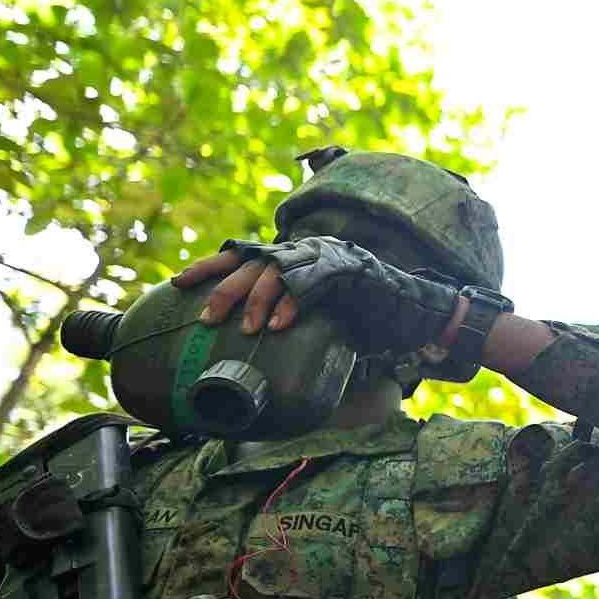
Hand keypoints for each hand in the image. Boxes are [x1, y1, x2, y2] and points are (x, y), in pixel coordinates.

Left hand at [182, 235, 470, 360]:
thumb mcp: (319, 319)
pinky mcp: (350, 269)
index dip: (211, 265)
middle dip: (225, 287)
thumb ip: (289, 319)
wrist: (420, 312)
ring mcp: (329, 257)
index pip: (245, 255)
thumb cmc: (370, 320)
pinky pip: (313, 283)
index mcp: (296, 259)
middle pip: (254, 259)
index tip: (178, 282)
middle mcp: (308, 251)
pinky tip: (279, 326)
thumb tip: (250, 348)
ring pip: (279, 268)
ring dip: (257, 298)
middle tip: (206, 317)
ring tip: (246, 329)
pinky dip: (293, 303)